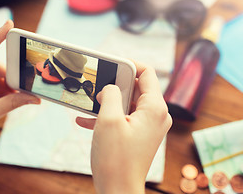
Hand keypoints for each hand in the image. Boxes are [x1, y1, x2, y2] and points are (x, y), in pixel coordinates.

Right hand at [76, 63, 171, 193]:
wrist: (118, 191)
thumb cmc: (115, 159)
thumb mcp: (108, 120)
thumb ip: (110, 95)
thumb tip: (109, 87)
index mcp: (154, 108)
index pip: (147, 72)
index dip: (128, 64)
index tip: (110, 63)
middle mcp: (156, 115)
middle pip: (137, 87)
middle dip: (115, 85)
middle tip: (96, 85)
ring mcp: (149, 126)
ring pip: (128, 103)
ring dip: (108, 102)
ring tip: (89, 103)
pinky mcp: (140, 135)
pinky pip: (125, 117)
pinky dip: (108, 116)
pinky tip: (86, 120)